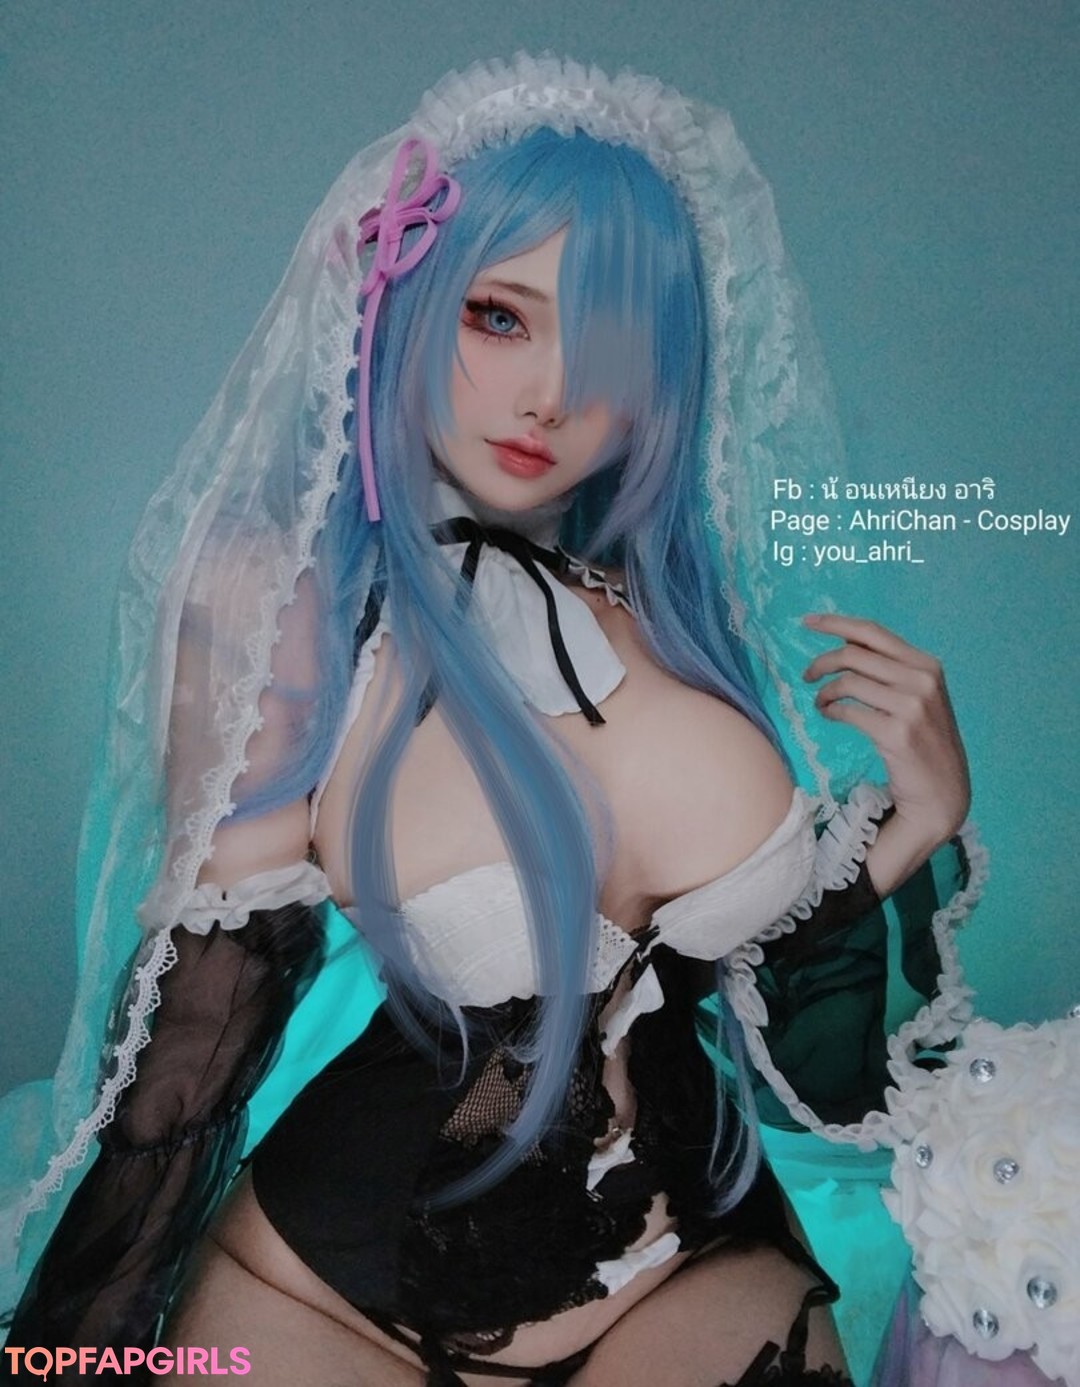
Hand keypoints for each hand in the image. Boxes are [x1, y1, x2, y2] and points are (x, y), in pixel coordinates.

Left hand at [802, 612, 970, 859]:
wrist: (944, 791)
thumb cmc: (925, 742)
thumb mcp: (918, 697)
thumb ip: (890, 670)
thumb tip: (846, 644)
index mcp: (927, 665)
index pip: (873, 633)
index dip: (836, 623)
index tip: (808, 622)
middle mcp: (922, 680)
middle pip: (853, 654)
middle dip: (821, 662)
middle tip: (807, 676)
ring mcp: (911, 706)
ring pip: (847, 681)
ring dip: (824, 691)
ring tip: (821, 703)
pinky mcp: (896, 733)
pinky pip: (847, 711)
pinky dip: (830, 710)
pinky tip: (829, 715)